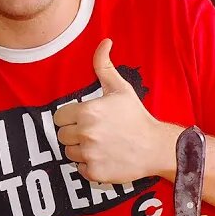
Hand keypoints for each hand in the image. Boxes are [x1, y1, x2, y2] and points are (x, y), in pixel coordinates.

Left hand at [54, 38, 177, 183]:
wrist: (155, 147)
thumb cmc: (136, 116)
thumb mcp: (120, 88)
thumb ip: (104, 65)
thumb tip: (104, 42)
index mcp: (87, 112)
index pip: (59, 118)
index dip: (70, 118)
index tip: (84, 119)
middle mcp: (85, 134)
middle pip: (61, 136)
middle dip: (74, 134)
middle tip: (94, 132)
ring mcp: (89, 155)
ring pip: (69, 153)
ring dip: (80, 150)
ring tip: (100, 145)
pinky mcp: (94, 173)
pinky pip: (79, 169)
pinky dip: (89, 166)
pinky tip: (104, 157)